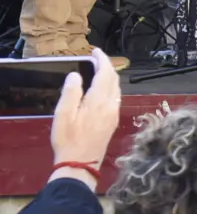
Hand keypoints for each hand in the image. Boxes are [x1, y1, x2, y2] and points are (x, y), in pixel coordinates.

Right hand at [49, 49, 120, 188]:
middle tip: (96, 58)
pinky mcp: (113, 122)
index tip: (95, 50)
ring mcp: (114, 114)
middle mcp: (111, 105)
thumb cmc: (68, 139)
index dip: (102, 59)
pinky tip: (103, 90)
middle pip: (114, 79)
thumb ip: (71, 92)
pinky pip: (116, 98)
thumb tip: (76, 75)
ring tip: (98, 70)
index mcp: (99, 101)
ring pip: (117, 89)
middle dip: (107, 66)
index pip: (106, 73)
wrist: (81, 163)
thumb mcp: (63, 114)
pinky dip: (111, 88)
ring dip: (110, 77)